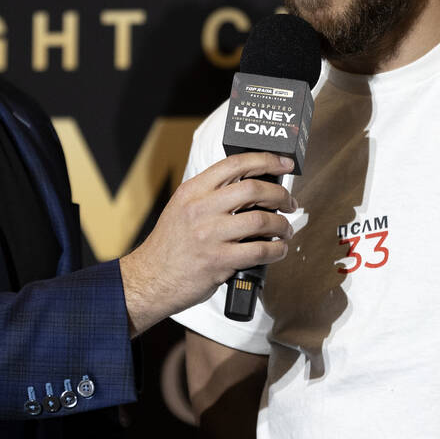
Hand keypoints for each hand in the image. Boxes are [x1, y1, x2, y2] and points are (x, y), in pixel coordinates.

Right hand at [118, 152, 295, 335]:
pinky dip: (277, 249)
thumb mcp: (182, 208)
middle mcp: (201, 209)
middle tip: (289, 202)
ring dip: (281, 224)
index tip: (283, 164)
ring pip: (260, 220)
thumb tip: (251, 188)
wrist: (150, 278)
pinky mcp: (218, 261)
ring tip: (285, 229)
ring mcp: (210, 235)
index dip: (265, 160)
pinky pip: (259, 251)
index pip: (235, 164)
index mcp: (192, 191)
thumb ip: (210, 195)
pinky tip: (279, 249)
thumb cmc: (170, 246)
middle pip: (253, 189)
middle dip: (280, 194)